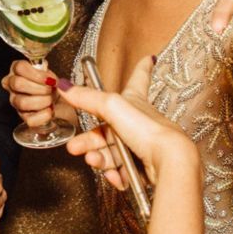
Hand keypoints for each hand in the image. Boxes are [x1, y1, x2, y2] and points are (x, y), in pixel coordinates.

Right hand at [3, 59, 71, 129]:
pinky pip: (30, 119)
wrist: (59, 101)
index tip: (50, 79)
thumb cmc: (51, 84)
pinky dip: (44, 115)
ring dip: (42, 101)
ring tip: (51, 99)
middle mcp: (12, 85)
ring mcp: (16, 101)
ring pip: (22, 102)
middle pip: (17, 84)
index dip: (36, 74)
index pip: (19, 67)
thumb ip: (52, 76)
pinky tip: (50, 110)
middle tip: (51, 89)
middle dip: (39, 88)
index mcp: (18, 70)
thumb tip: (59, 84)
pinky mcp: (23, 117)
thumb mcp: (51, 74)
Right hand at [60, 55, 198, 192]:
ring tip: (94, 161)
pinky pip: (122, 170)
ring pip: (111, 152)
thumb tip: (63, 86)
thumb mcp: (112, 106)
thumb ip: (87, 97)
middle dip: (89, 140)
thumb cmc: (149, 129)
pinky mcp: (143, 166)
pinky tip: (114, 175)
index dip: (142, 68)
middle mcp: (139, 122)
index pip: (138, 79)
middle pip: (106, 129)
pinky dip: (115, 173)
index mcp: (135, 101)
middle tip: (76, 147)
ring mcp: (141, 144)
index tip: (149, 59)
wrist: (168, 161)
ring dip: (99, 158)